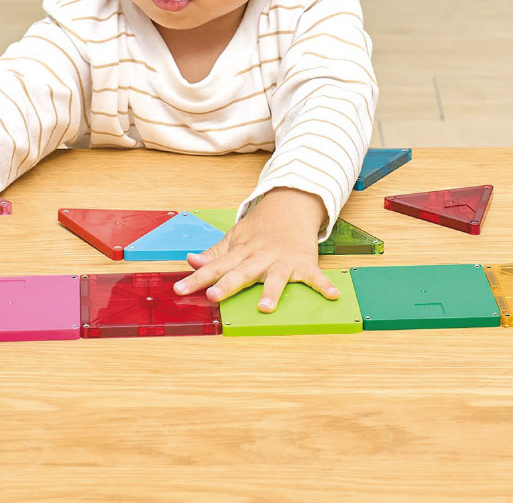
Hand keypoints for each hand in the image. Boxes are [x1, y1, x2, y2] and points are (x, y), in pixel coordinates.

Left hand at [174, 187, 339, 311]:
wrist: (290, 206)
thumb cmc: (260, 229)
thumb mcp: (235, 238)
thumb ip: (214, 254)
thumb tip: (190, 261)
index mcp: (240, 252)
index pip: (214, 266)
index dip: (197, 279)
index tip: (180, 289)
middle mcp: (259, 257)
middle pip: (241, 272)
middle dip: (228, 285)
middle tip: (214, 296)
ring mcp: (282, 260)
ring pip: (275, 276)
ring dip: (271, 291)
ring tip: (265, 307)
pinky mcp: (304, 262)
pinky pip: (315, 276)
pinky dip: (324, 285)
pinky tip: (332, 296)